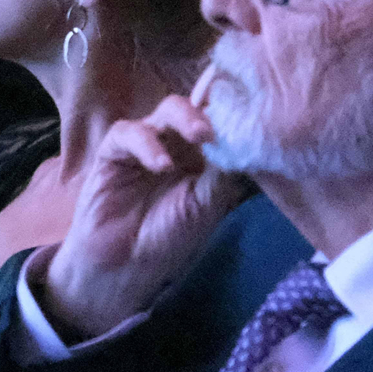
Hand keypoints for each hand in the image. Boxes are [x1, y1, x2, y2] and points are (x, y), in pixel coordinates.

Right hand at [38, 91, 245, 341]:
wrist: (125, 265)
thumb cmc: (170, 237)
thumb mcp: (210, 204)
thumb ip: (228, 171)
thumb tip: (258, 144)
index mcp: (205, 156)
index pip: (222, 119)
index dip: (235, 108)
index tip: (256, 108)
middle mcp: (178, 144)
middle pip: (198, 107)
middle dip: (213, 110)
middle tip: (226, 124)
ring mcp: (147, 143)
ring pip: (167, 110)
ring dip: (185, 118)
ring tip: (201, 136)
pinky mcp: (114, 150)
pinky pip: (128, 132)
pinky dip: (147, 143)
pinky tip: (161, 165)